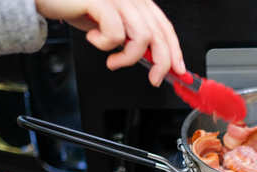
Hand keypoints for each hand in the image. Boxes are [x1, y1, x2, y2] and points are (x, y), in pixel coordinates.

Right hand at [34, 0, 184, 85]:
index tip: (179, 69)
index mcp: (137, 1)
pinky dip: (106, 44)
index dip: (175, 49)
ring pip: (143, 36)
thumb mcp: (112, 25)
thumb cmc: (77, 8)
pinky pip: (117, 33)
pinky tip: (94, 40)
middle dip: (161, 62)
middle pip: (159, 34)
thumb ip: (132, 38)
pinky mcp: (101, 2)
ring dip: (130, 57)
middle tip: (154, 79)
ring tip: (114, 61)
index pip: (164, 26)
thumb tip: (152, 60)